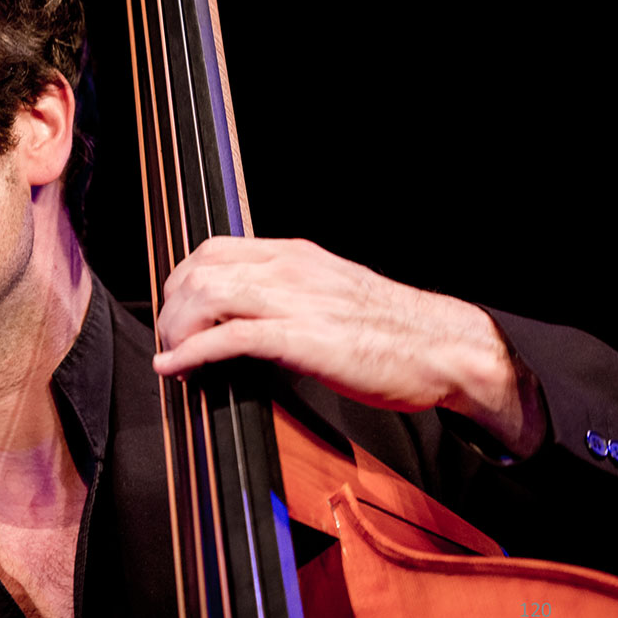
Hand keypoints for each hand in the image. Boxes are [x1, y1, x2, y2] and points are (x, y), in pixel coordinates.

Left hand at [152, 237, 544, 456]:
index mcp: (295, 256)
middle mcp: (290, 270)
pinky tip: (178, 368)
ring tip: (175, 355)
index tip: (176, 311)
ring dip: (177, 328)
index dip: (182, 281)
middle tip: (171, 339)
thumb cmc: (393, 330)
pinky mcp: (303, 339)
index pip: (214, 250)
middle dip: (172, 307)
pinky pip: (230, 337)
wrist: (446, 347)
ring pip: (207, 295)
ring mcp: (296, 301)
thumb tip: (245, 318)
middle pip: (200, 270)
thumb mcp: (331, 294)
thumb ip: (288, 295)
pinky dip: (193, 352)